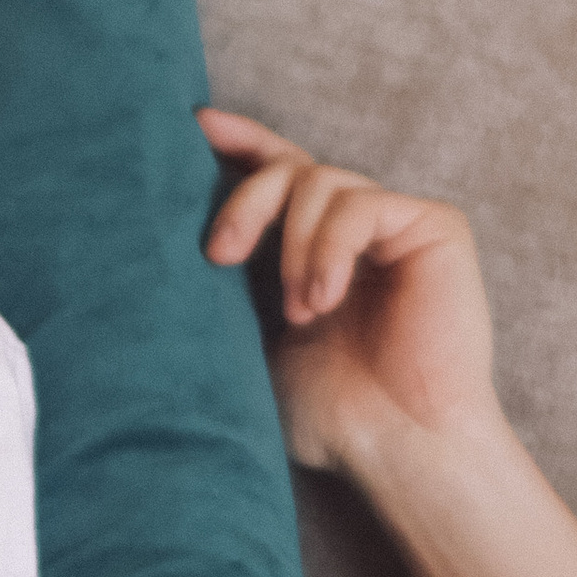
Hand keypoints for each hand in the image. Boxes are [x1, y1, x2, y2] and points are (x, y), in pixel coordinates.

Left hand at [199, 106, 498, 479]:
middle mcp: (351, 228)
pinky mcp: (435, 227)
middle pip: (286, 168)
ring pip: (320, 180)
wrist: (395, 450)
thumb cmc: (326, 414)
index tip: (192, 127)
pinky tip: (324, 300)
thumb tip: (142, 245)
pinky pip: (363, 203)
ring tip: (298, 313)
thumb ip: (219, 287)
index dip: (237, 141)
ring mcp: (394, 224)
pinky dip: (331, 247)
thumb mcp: (246, 342)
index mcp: (306, 247)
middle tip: (218, 257)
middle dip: (244, 201)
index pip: (273, 171)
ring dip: (294, 245)